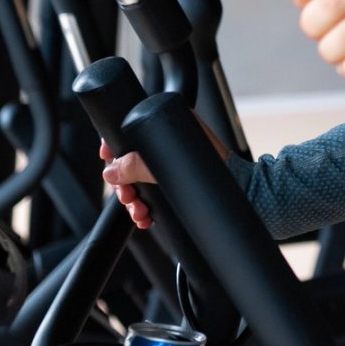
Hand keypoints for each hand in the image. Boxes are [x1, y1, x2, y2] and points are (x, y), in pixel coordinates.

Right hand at [97, 118, 227, 230]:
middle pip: (129, 161)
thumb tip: (111, 171)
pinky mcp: (173, 184)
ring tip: (140, 213)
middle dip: (124, 184)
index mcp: (167, 127)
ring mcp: (169, 165)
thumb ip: (136, 165)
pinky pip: (149, 194)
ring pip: (137, 181)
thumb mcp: (166, 165)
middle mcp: (166, 144)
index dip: (114, 144)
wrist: (238, 191)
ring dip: (133, 201)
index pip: (131, 131)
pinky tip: (145, 218)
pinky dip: (144, 208)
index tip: (105, 156)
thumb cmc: (213, 169)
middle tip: (127, 197)